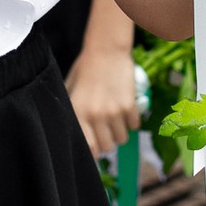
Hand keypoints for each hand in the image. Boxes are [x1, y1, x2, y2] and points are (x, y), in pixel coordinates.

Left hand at [65, 33, 139, 154]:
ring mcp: (114, 111)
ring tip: (114, 117)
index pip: (88, 149)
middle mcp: (95, 115)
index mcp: (78, 112)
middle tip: (105, 130)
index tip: (95, 152)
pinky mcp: (129, 105)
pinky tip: (125, 108)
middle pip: (107, 147)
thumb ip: (71, 113)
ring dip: (119, 132)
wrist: (106, 50)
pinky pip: (134, 126)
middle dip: (107, 142)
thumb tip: (73, 136)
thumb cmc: (85, 70)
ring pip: (122, 139)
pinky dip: (131, 121)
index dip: (93, 155)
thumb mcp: (71, 90)